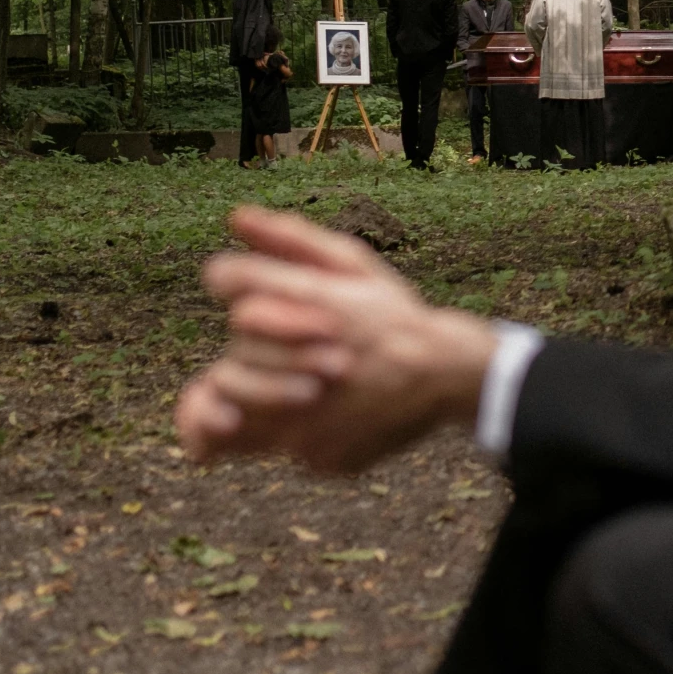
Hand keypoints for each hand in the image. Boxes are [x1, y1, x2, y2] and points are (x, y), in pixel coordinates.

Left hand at [176, 206, 497, 474]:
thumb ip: (292, 238)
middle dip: (257, 345)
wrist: (444, 375)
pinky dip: (293, 429)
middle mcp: (305, 360)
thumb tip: (235, 216)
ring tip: (295, 380)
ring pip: (234, 407)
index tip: (249, 287)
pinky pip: (277, 445)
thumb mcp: (354, 264)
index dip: (233, 280)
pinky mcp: (315, 456)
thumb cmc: (393, 314)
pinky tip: (325, 410)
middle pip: (232, 350)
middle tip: (296, 343)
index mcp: (314, 302)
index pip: (228, 280)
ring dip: (256, 392)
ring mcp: (309, 417)